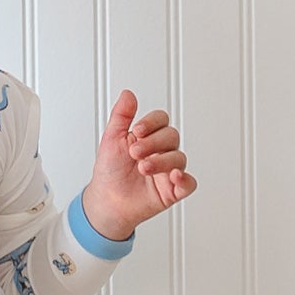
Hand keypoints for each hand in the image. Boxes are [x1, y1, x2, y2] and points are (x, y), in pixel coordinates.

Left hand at [82, 89, 196, 239]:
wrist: (105, 200)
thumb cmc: (110, 171)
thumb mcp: (112, 139)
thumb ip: (121, 116)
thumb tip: (128, 93)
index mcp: (148, 137)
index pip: (161, 120)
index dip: (152, 123)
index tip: (137, 131)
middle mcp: (161, 152)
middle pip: (172, 136)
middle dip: (154, 143)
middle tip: (135, 153)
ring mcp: (168, 171)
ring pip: (179, 158)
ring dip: (162, 161)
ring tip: (143, 168)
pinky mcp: (172, 191)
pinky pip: (188, 184)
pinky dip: (185, 180)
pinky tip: (173, 177)